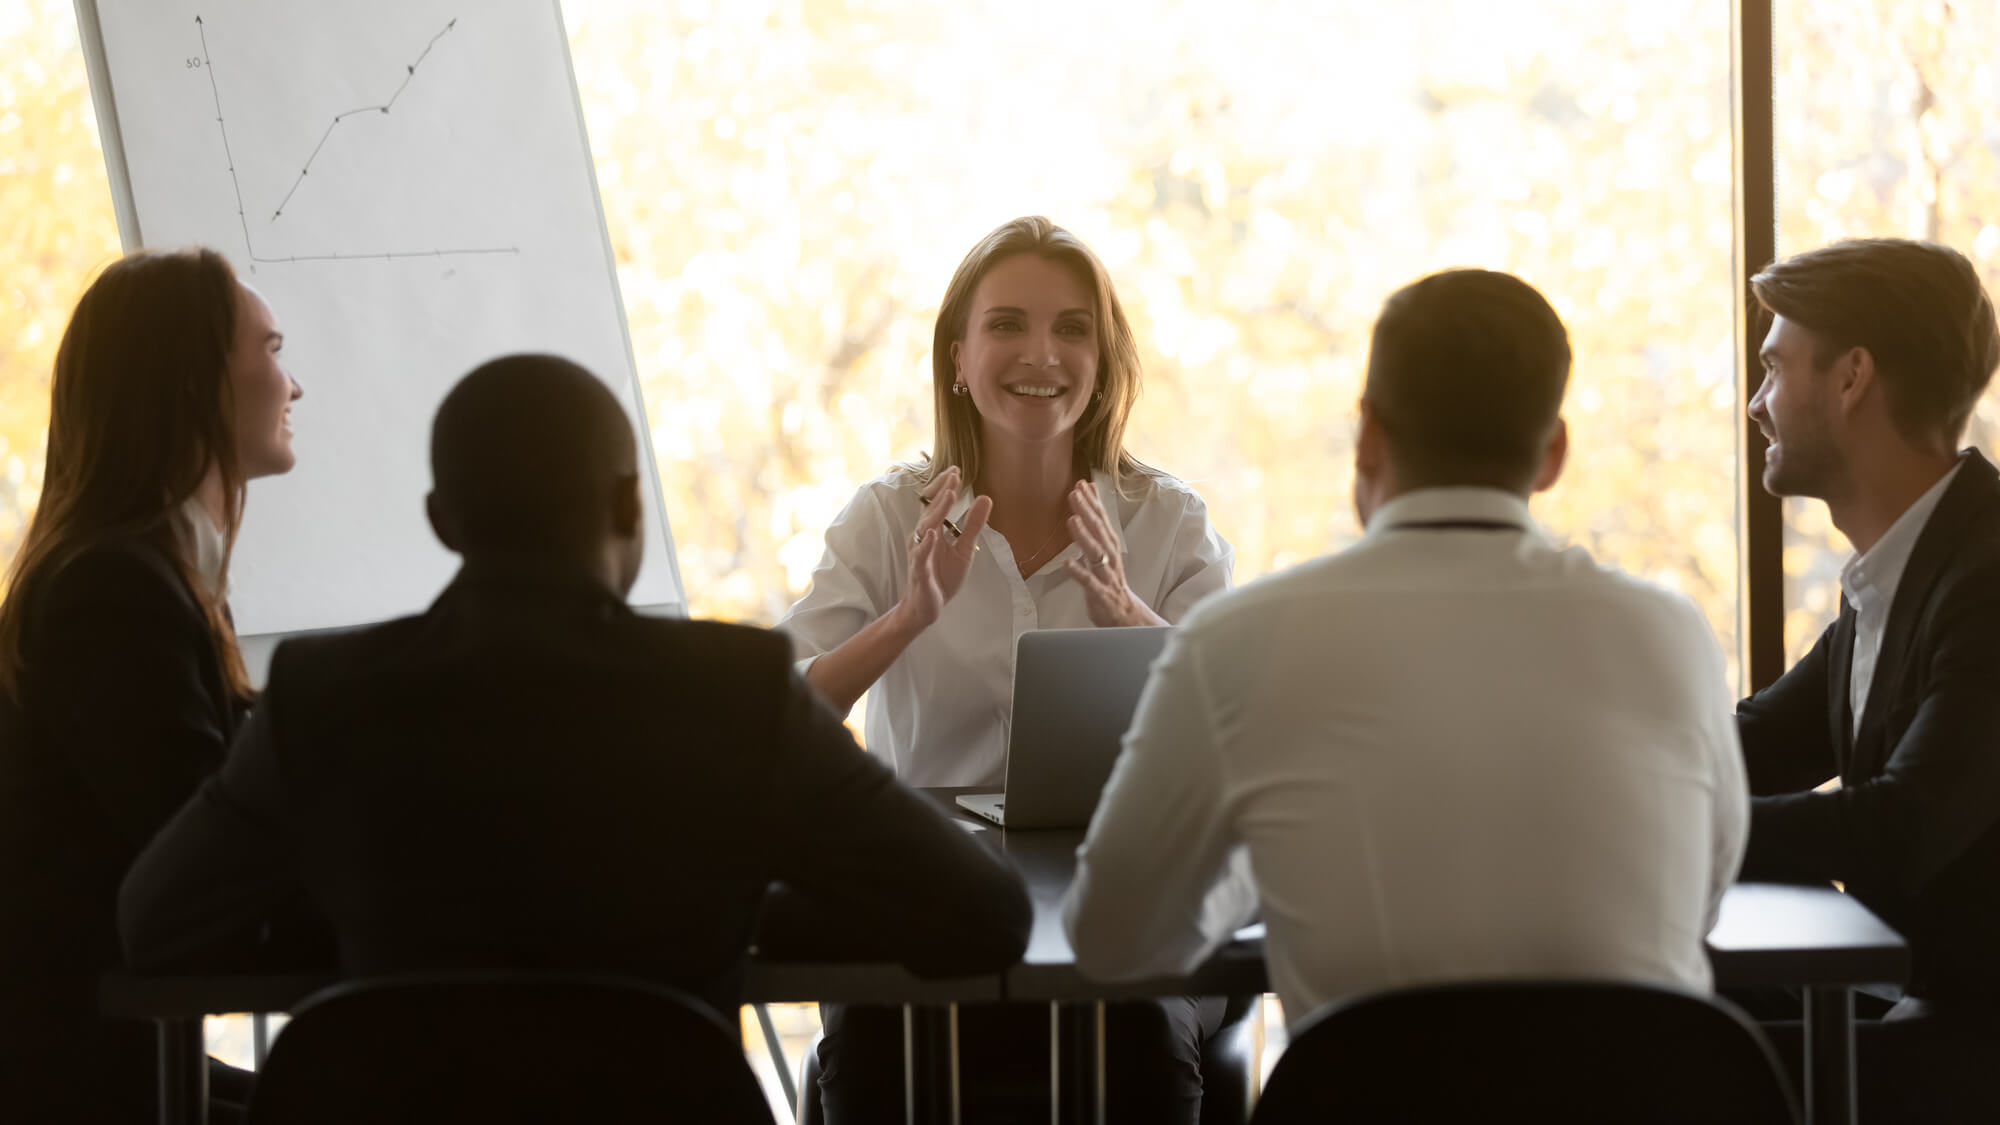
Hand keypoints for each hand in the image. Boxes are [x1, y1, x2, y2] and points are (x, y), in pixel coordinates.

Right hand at [899, 466, 992, 630]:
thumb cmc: (942, 576)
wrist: (927, 607)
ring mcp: (920, 553)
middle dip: (942, 491)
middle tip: (954, 474)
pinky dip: (927, 544)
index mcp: (933, 531)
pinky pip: (921, 555)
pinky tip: (933, 533)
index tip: (956, 469)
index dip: (945, 486)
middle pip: (930, 510)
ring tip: (948, 495)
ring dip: (937, 511)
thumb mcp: (964, 549)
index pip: (936, 503)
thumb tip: (985, 498)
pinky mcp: (920, 571)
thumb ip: (973, 525)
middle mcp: (923, 538)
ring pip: (925, 528)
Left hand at [1062, 479, 1165, 627]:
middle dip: (1087, 511)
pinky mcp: (1100, 593)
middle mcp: (1109, 557)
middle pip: (1099, 531)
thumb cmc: (1109, 579)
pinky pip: (1089, 582)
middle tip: (1075, 493)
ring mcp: (1105, 575)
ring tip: (1072, 520)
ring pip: (1095, 553)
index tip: (1082, 484)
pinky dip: (1078, 572)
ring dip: (1084, 536)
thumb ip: (1096, 526)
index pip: (1101, 520)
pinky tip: (1066, 564)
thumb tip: (1088, 499)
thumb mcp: (1103, 549)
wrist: (1125, 614)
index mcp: (1109, 546)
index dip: (1092, 502)